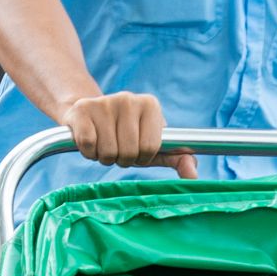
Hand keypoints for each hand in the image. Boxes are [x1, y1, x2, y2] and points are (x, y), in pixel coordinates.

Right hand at [60, 89, 196, 177]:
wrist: (88, 115)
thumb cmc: (127, 136)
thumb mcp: (156, 147)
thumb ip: (178, 158)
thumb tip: (194, 176)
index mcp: (151, 105)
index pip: (151, 148)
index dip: (142, 157)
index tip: (136, 148)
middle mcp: (128, 98)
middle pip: (129, 151)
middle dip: (122, 158)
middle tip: (118, 147)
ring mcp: (104, 102)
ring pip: (108, 151)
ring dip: (105, 156)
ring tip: (104, 143)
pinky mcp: (82, 109)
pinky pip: (89, 145)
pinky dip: (88, 152)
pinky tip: (90, 140)